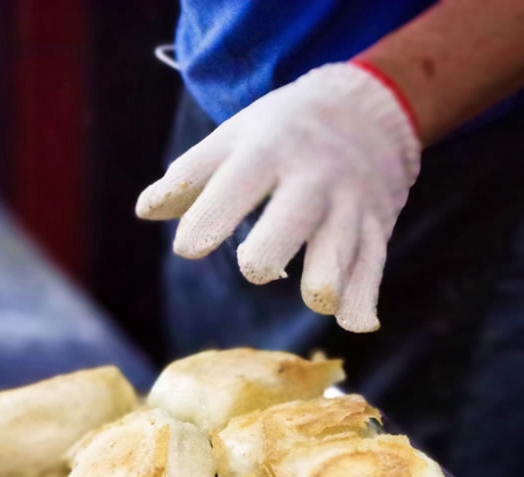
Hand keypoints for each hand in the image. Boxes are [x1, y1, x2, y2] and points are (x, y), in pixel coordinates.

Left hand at [137, 63, 420, 331]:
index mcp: (269, 151)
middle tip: (254, 266)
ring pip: (339, 252)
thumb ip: (189, 177)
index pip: (237, 186)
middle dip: (266, 256)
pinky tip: (355, 323)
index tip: (188, 249)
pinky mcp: (377, 227)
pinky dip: (363, 300)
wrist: (366, 106)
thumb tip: (145, 211)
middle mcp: (313, 178)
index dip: (209, 220)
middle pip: (290, 225)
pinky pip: (373, 268)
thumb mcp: (234, 138)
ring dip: (324, 285)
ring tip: (318, 297)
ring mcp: (350, 204)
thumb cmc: (280, 132)